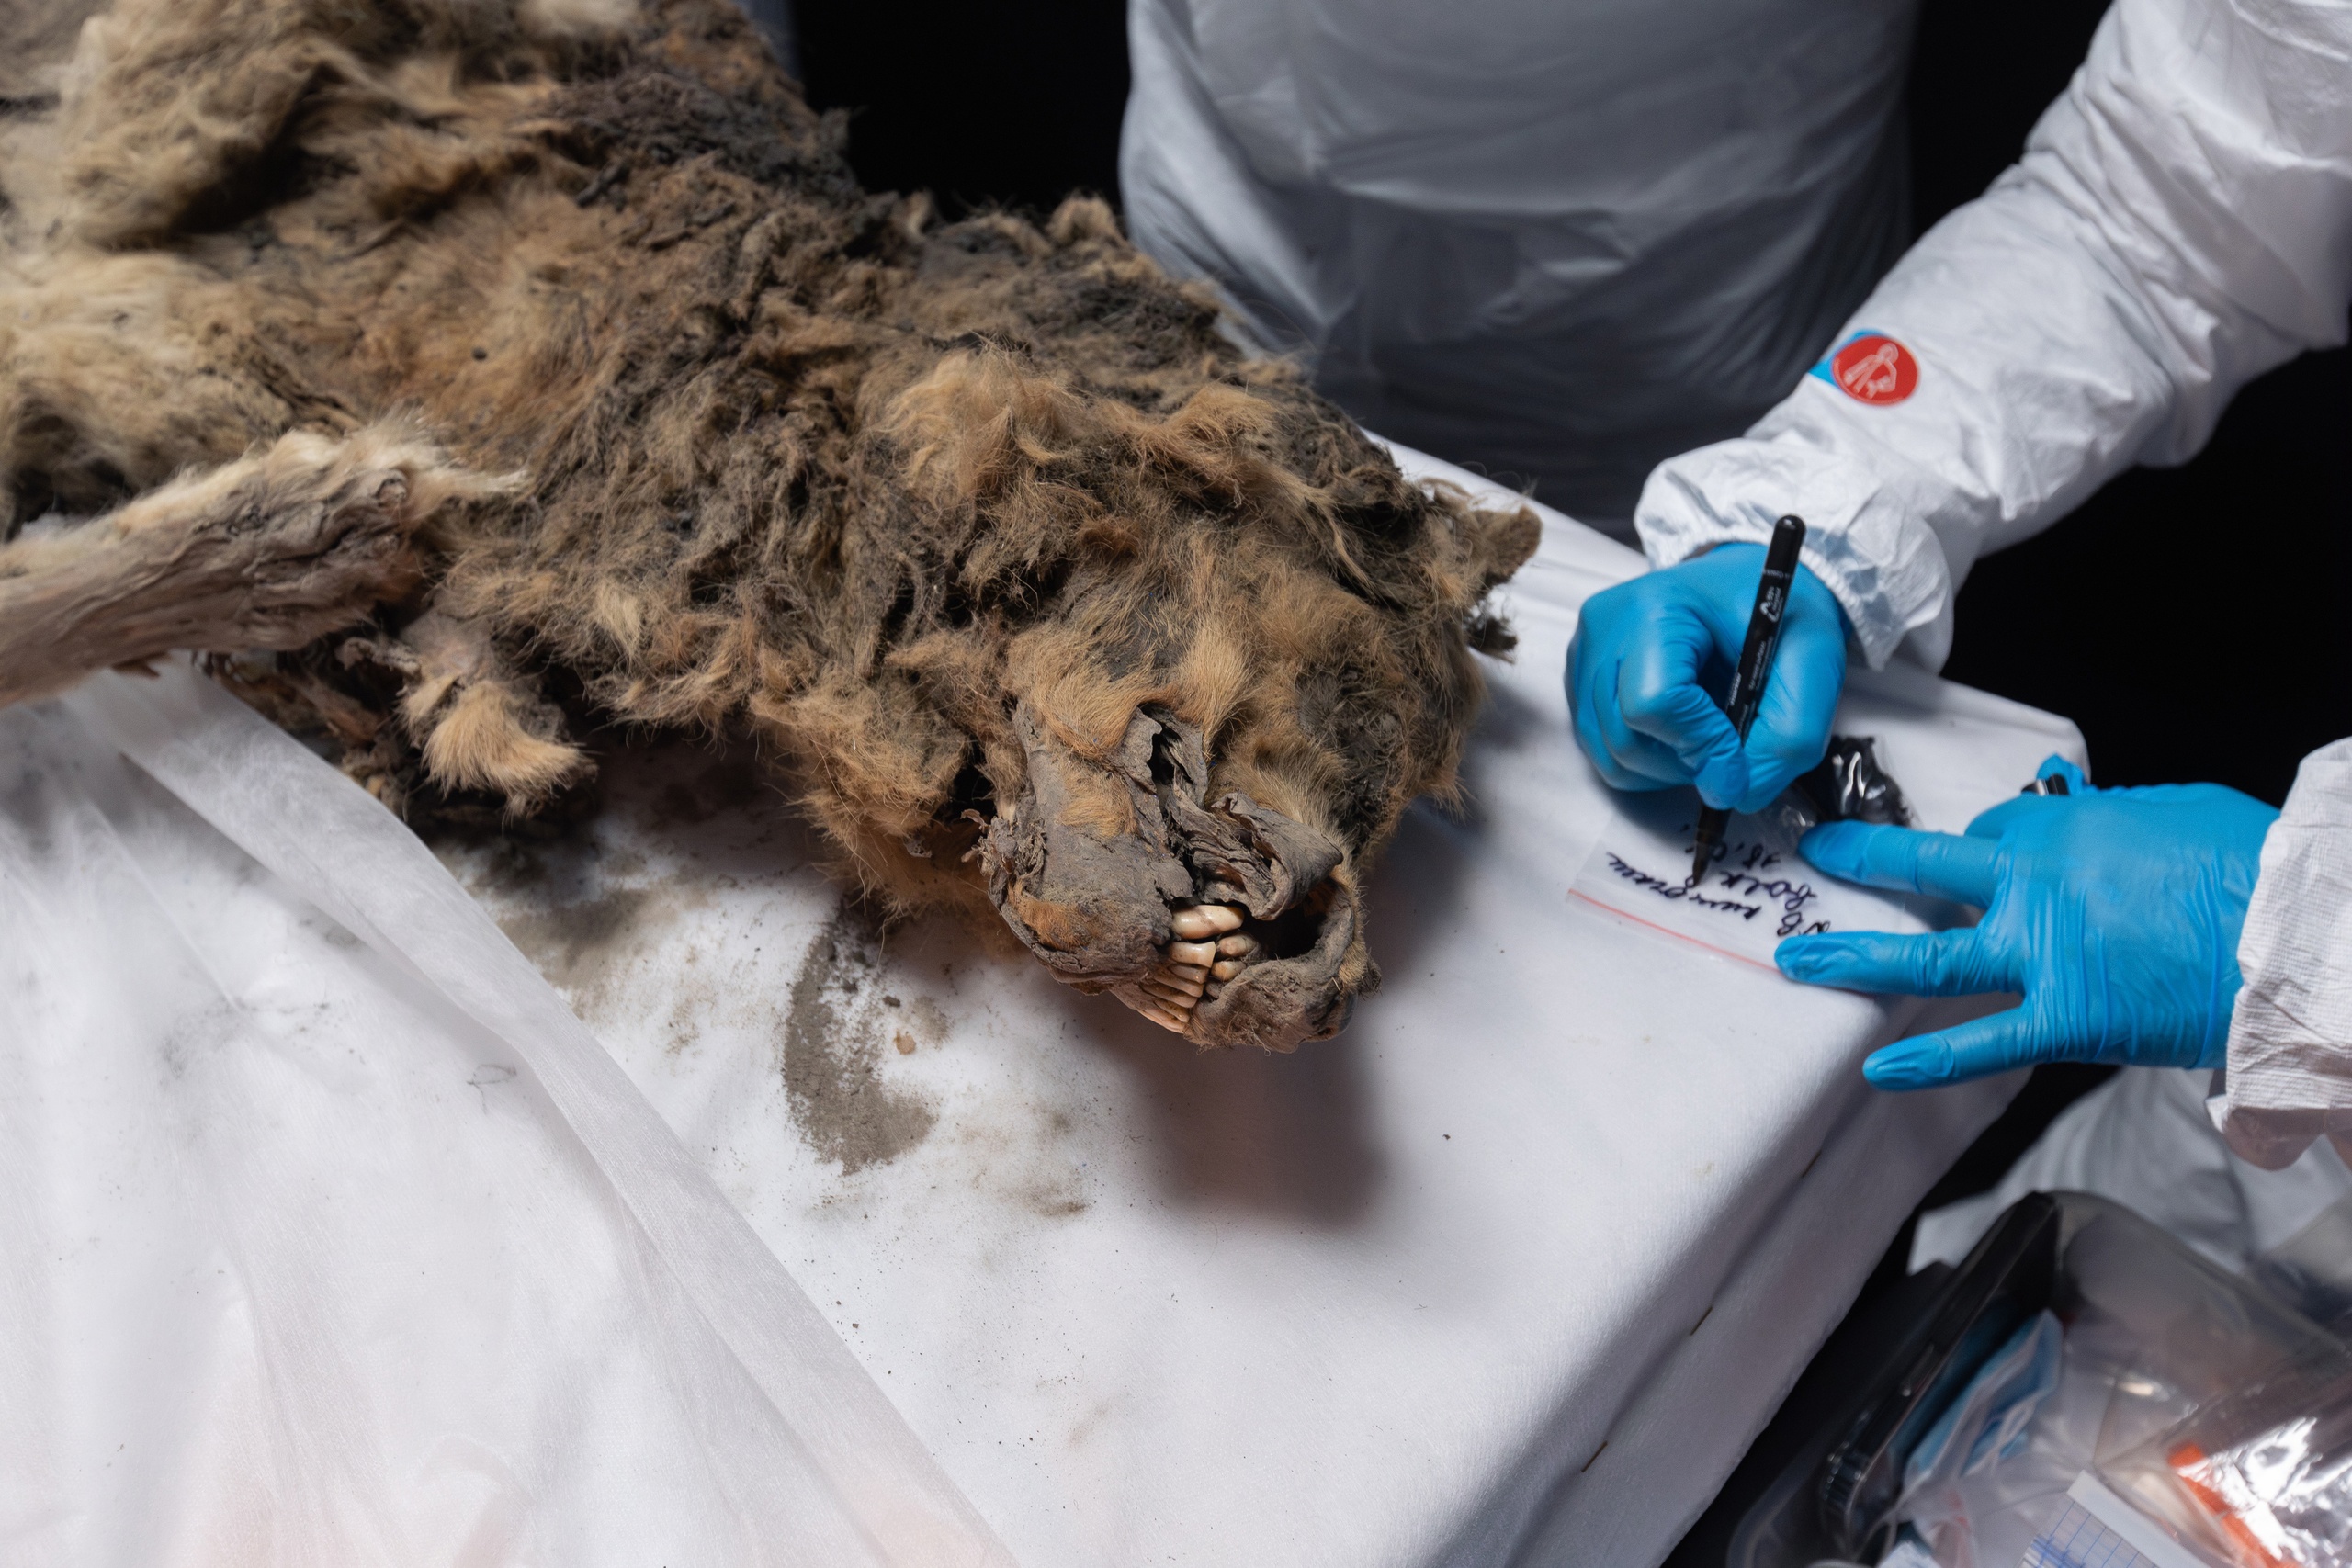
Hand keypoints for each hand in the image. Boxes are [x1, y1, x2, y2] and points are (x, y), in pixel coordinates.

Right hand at [1567, 544, 1849, 812]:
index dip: (1702, 745)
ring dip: (1665, 768)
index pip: (1654, 702)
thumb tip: (1732, 793)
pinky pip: (1600, 750)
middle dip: (1685, 762)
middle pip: (1625, 737)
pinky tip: (1679, 729)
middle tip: (1730, 746)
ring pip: (1608, 754)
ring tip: (1706, 734)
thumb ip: (1786, 736)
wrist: (1747, 587)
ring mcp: (1584, 655)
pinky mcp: (1580, 680)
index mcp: (1655, 607)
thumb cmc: (1777, 613)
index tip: (1740, 759)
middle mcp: (1604, 628)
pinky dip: (1646, 760)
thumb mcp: (1813, 662)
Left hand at [1774, 757, 2278, 1088]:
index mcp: (2065, 829)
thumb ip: (2114, 823)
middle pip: (1930, 868)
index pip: (1993, 836)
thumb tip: (2086, 825)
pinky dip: (1929, 1059)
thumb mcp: (2174, 812)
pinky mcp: (2068, 1018)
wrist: (2295, 935)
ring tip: (1798, 957)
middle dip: (1866, 859)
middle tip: (1823, 857)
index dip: (1981, 851)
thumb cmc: (2252, 868)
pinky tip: (1878, 1067)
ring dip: (1855, 954)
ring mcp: (2043, 954)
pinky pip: (1983, 1043)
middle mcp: (2035, 885)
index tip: (1976, 863)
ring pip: (1928, 954)